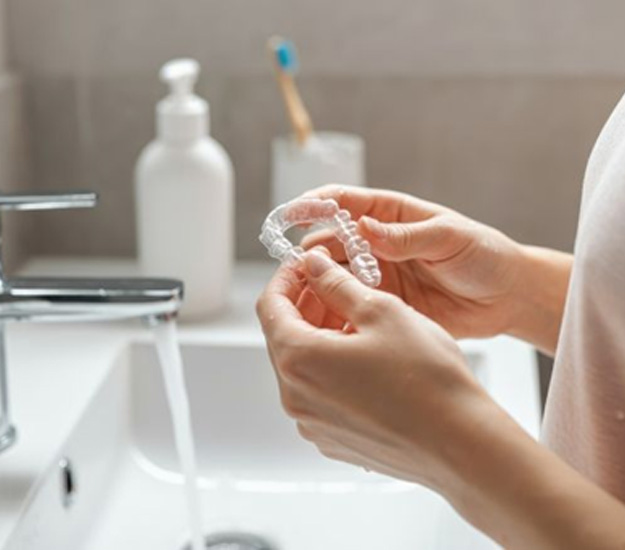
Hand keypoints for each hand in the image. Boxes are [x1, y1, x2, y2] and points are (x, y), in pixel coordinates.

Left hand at [257, 250, 624, 549]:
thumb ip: (337, 284)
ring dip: (320, 335)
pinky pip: (319, 393)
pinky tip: (365, 356)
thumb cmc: (426, 378)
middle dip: (306, 305)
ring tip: (357, 319)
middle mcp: (295, 397)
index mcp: (298, 360)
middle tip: (336, 284)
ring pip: (303, 365)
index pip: (271, 306)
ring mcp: (312, 423)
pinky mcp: (333, 439)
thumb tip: (313, 266)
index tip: (305, 265)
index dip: (286, 278)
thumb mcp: (380, 311)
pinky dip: (331, 367)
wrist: (461, 444)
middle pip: (284, 336)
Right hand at [301, 185, 526, 339]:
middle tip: (300, 267)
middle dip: (311, 251)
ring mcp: (377, 274)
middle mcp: (377, 243)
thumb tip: (364, 227)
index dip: (316, 204)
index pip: (344, 202)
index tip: (292, 212)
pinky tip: (327, 315)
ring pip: (334, 275)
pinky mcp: (382, 304)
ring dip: (319, 281)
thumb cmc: (483, 255)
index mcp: (391, 215)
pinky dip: (335, 307)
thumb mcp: (448, 238)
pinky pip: (350, 303)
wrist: (505, 298)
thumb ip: (406, 236)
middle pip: (330, 241)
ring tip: (309, 293)